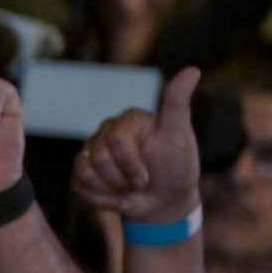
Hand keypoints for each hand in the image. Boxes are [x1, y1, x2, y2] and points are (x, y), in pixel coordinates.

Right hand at [70, 67, 201, 230]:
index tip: (148, 176)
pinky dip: (100, 200)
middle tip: (140, 184)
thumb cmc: (175, 168)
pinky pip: (78, 186)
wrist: (165, 202)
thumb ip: (177, 104)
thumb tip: (192, 70)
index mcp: (128, 120)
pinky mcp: (82, 172)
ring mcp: (92, 152)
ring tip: (128, 189)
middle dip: (122, 180)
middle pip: (99, 158)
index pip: (116, 140)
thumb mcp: (180, 136)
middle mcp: (106, 132)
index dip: (131, 165)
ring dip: (112, 191)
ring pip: (86, 173)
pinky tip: (116, 198)